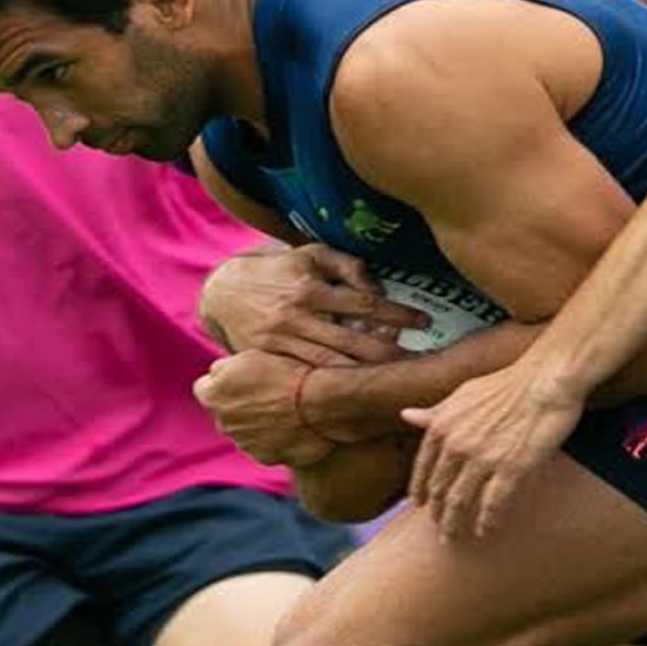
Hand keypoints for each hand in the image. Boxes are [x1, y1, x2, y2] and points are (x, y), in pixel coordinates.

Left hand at [193, 349, 338, 463]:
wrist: (319, 402)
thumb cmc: (285, 371)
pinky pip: (266, 447)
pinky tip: (294, 426)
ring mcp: (244, 444)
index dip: (225, 382)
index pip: (205, 388)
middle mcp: (222, 423)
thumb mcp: (247, 356)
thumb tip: (215, 374)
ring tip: (286, 409)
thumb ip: (223, 367)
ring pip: (246, 431)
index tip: (243, 377)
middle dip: (240, 405)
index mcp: (212, 396)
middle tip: (269, 392)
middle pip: (226, 412)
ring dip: (259, 423)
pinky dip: (276, 439)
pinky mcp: (265, 458)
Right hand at [195, 244, 424, 364]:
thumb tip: (379, 285)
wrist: (222, 292)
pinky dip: (332, 383)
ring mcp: (282, 342)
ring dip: (363, 375)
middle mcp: (297, 316)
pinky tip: (357, 390)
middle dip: (388, 355)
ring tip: (394, 381)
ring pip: (330, 364)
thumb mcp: (311, 255)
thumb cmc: (278, 271)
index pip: (364, 303)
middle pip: (352, 342)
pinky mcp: (270, 360)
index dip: (397, 314)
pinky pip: (306, 375)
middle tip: (419, 364)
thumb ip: (347, 265)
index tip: (424, 322)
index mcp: (312, 288)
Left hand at [405, 359, 587, 540]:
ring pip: (460, 501)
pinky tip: (485, 532)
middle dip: (437, 513)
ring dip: (455, 524)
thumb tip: (406, 415)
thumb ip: (436, 411)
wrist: (546, 380)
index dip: (420, 490)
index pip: (423, 468)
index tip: (420, 505)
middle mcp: (456, 444)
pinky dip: (486, 521)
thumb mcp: (463, 393)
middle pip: (439, 489)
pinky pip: (493, 504)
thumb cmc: (507, 383)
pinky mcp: (511, 468)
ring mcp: (482, 458)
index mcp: (442, 425)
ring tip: (453, 538)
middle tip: (438, 528)